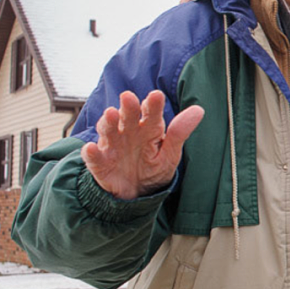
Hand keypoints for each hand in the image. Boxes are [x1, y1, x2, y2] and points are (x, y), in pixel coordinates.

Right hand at [80, 90, 204, 199]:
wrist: (136, 192)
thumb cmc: (153, 167)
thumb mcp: (170, 153)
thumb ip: (180, 132)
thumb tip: (199, 109)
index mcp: (148, 129)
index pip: (151, 114)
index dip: (152, 105)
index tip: (156, 96)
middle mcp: (128, 133)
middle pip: (127, 117)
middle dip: (127, 108)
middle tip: (128, 97)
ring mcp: (112, 146)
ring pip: (108, 131)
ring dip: (108, 123)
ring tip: (110, 114)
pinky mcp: (100, 163)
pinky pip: (94, 158)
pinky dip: (91, 153)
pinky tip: (90, 148)